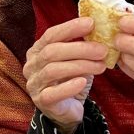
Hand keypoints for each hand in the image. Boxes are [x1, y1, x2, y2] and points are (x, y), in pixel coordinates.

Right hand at [23, 17, 107, 133]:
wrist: (67, 109)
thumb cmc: (71, 79)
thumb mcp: (75, 60)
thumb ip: (81, 45)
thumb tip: (100, 29)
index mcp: (37, 51)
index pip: (51, 35)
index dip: (70, 28)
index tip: (91, 23)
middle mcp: (31, 65)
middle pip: (51, 52)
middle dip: (79, 49)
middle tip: (102, 49)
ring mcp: (34, 84)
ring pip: (53, 70)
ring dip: (80, 66)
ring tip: (101, 66)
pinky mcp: (41, 101)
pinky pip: (52, 93)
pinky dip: (69, 86)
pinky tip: (83, 82)